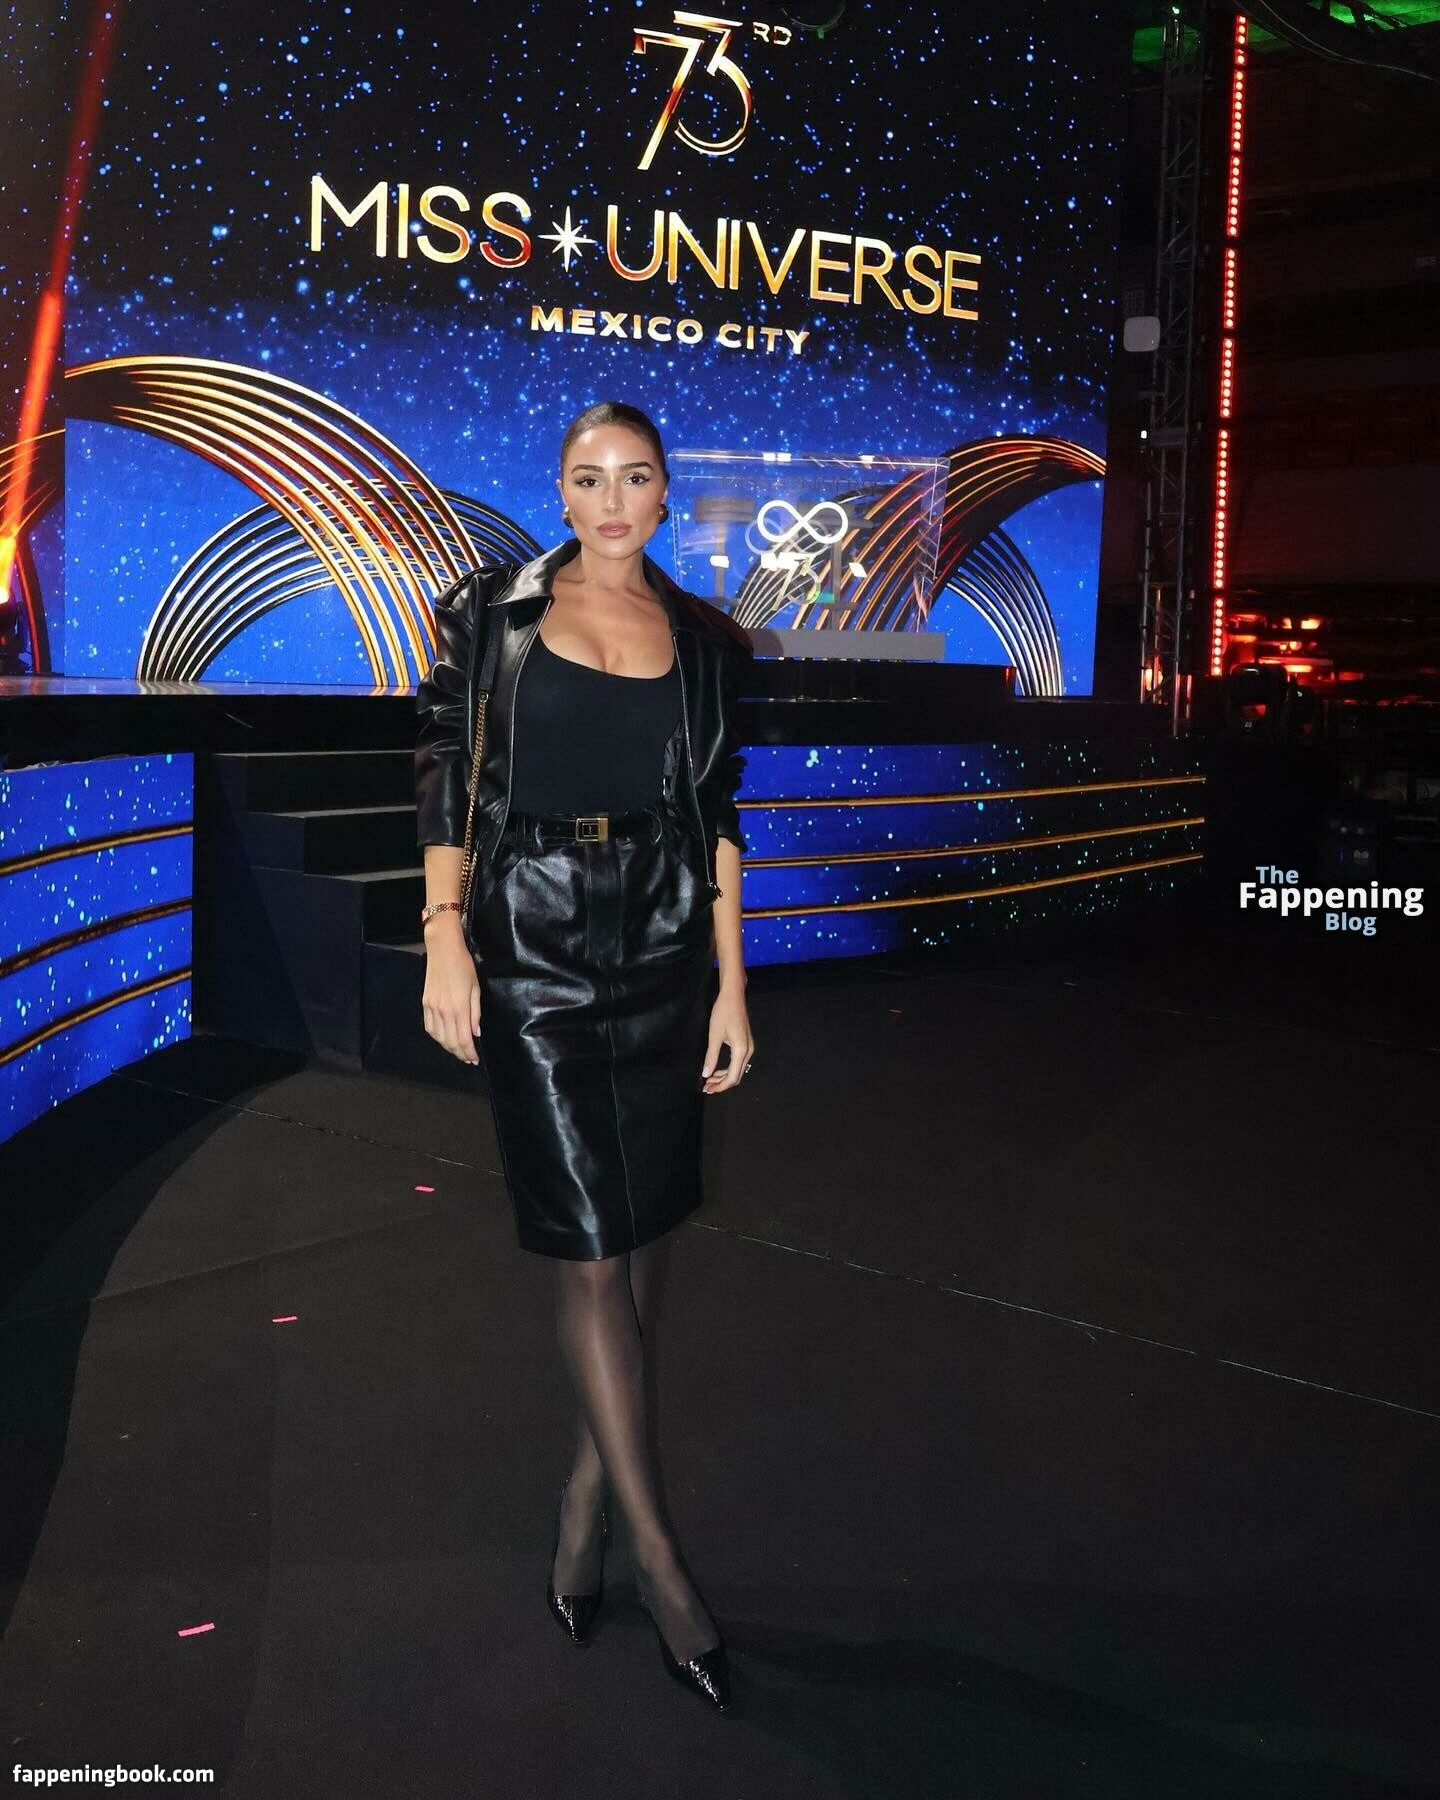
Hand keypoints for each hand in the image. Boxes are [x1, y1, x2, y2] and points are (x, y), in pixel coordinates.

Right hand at [421, 916, 480, 1063]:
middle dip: (460, 1053)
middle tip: (468, 1058)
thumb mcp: (475, 988)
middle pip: (450, 1041)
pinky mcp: (425, 1003)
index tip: (475, 1059)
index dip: (469, 1052)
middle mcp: (443, 1011)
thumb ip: (475, 1013)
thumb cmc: (464, 966)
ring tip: (458, 1051)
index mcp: (458, 1008)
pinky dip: (437, 1037)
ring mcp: (432, 1008)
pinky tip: (444, 1039)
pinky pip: (430, 1027)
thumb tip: (475, 1033)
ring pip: (439, 1037)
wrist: (443, 950)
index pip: (463, 1039)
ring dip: (449, 1047)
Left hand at [701, 984, 752, 1093]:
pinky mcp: (745, 1043)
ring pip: (737, 1070)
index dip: (720, 1086)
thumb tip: (706, 1074)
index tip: (708, 1089)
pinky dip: (727, 1068)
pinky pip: (738, 1062)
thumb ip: (711, 1057)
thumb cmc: (723, 1012)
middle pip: (736, 1076)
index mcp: (741, 1050)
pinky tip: (716, 1069)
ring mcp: (748, 1047)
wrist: (733, 996)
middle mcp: (748, 1051)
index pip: (732, 1077)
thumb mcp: (714, 1036)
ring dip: (723, 1077)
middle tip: (707, 1087)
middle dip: (721, 1084)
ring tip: (709, 1079)